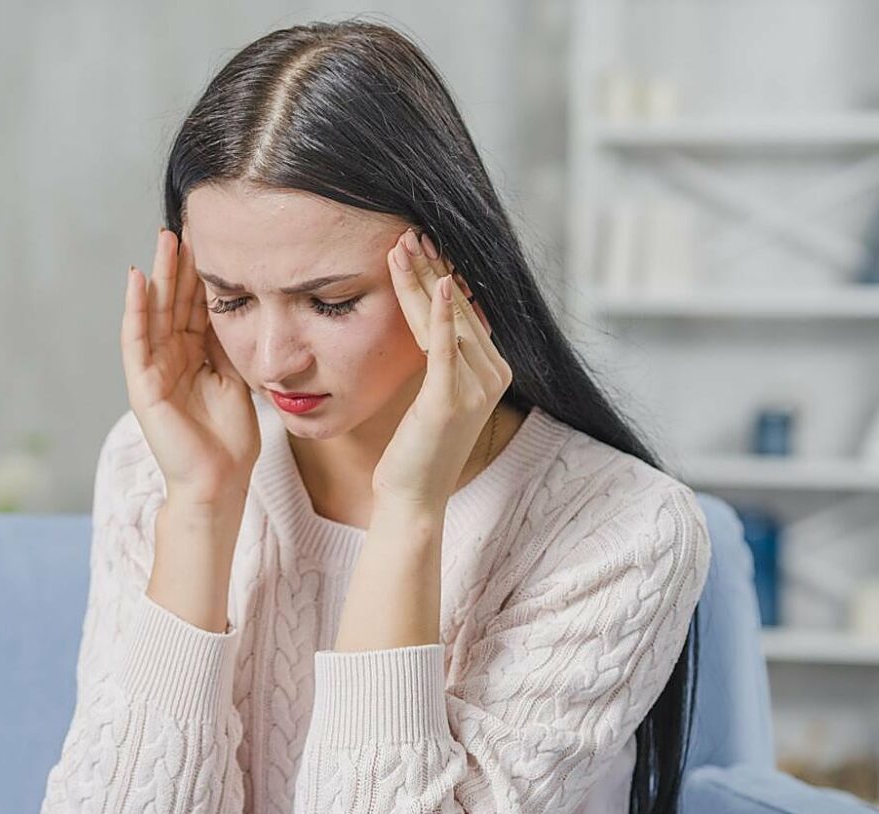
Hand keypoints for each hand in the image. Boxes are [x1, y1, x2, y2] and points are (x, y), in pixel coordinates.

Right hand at [122, 228, 260, 505]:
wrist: (221, 481)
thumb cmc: (232, 439)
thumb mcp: (238, 378)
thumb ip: (230, 344)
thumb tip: (241, 305)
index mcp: (196, 357)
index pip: (198, 307)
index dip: (203, 274)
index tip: (215, 238)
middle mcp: (172, 358)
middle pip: (174, 302)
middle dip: (180, 265)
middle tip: (185, 225)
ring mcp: (154, 370)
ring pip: (154, 312)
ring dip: (157, 275)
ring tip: (163, 239)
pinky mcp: (142, 385)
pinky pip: (136, 339)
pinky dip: (135, 309)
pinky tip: (136, 279)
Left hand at [371, 228, 512, 511]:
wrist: (414, 496)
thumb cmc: (418, 446)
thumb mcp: (437, 393)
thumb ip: (446, 357)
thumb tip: (444, 316)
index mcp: (494, 371)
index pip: (462, 312)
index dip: (440, 276)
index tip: (422, 244)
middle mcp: (493, 376)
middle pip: (456, 310)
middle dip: (432, 269)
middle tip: (408, 233)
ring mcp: (475, 389)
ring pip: (446, 322)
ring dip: (423, 281)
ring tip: (404, 247)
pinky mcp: (450, 401)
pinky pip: (445, 350)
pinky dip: (439, 316)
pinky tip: (437, 285)